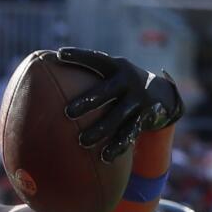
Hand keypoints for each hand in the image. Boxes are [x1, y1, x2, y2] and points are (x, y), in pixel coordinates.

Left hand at [49, 47, 182, 162]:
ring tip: (81, 142)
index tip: (59, 54)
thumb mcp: (113, 74)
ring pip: (117, 117)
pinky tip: (104, 157)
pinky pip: (129, 134)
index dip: (79, 56)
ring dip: (99, 130)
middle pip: (106, 91)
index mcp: (117, 67)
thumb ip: (90, 74)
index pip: (96, 59)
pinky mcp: (144, 118)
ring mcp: (138, 100)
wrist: (162, 95)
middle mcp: (128, 81)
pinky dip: (117, 146)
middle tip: (68, 112)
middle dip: (87, 101)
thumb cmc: (122, 84)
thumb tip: (49, 70)